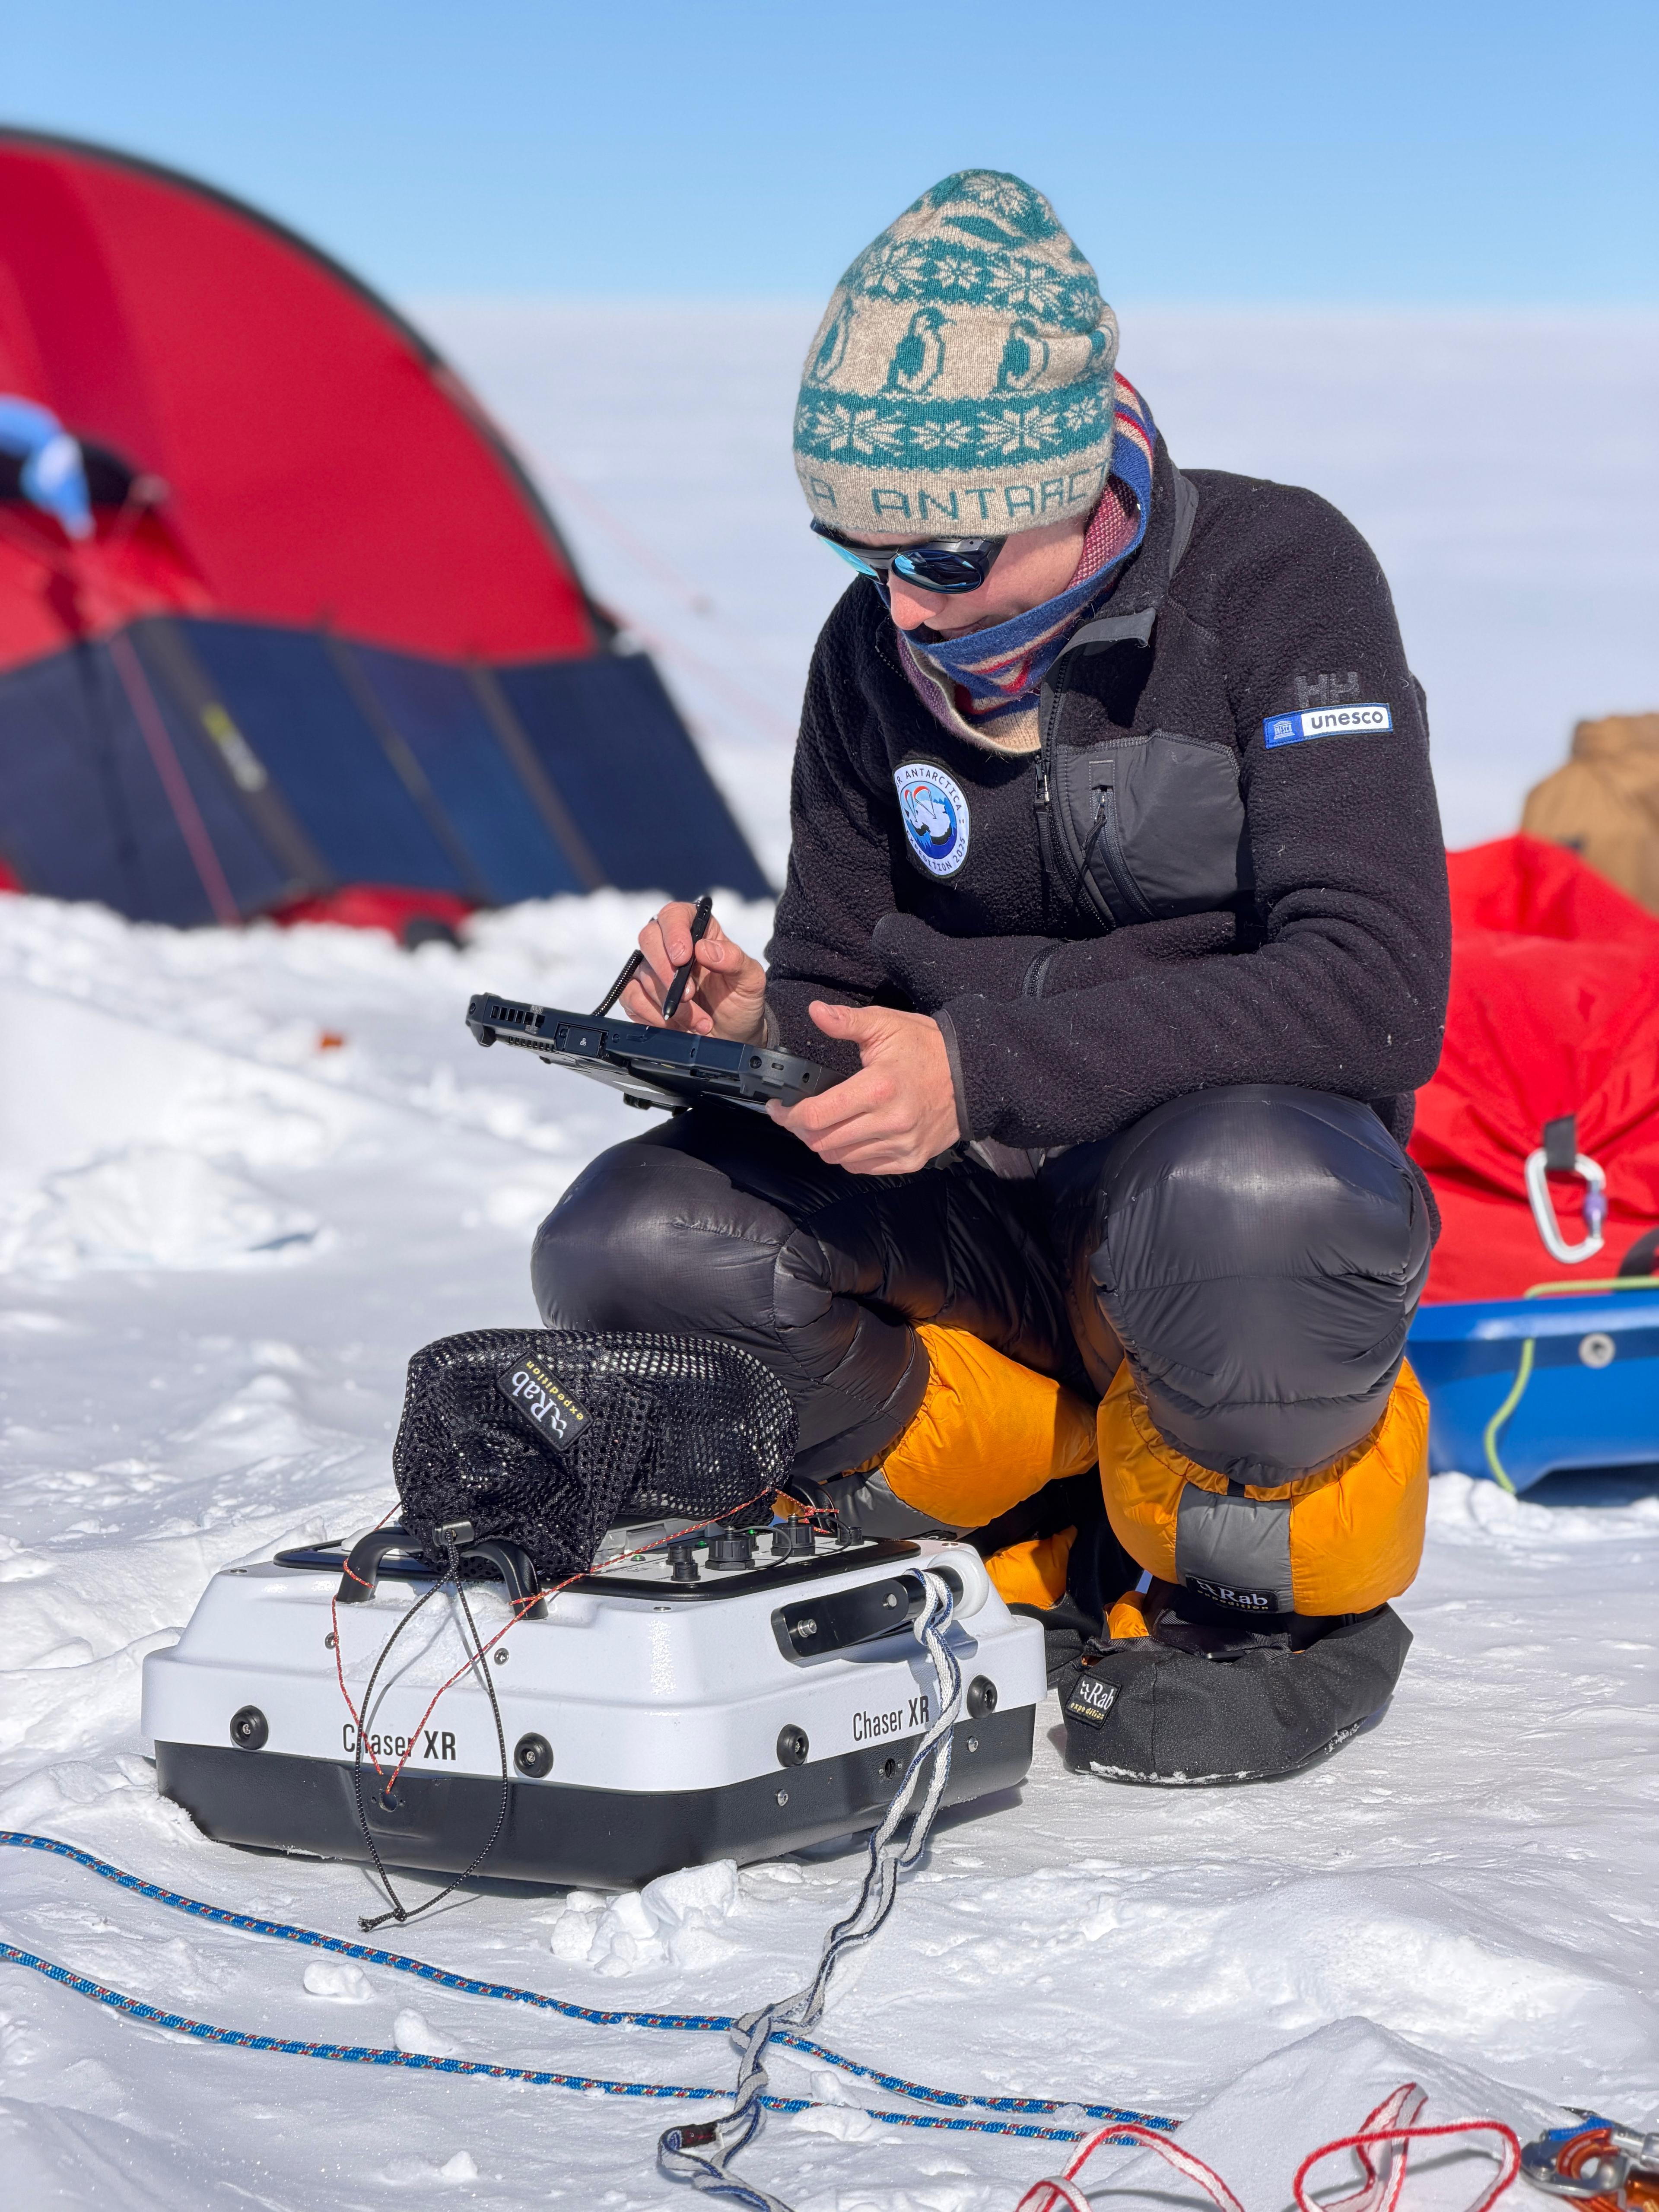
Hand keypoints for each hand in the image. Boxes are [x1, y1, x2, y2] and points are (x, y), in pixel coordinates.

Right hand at [620, 902, 768, 1040]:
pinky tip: (674, 1025)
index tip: (683, 958)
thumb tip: (705, 948)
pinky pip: (632, 997)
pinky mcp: (640, 994)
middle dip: (666, 970)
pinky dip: (652, 1014)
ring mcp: (653, 970)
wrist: (732, 1035)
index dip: (674, 932)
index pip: (674, 915)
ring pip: (643, 974)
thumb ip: (734, 960)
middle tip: (688, 995)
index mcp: (698, 931)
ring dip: (669, 1002)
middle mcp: (670, 945)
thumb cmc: (740, 1000)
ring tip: (698, 1020)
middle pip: (649, 938)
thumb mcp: (750, 980)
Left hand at [769, 1001, 958, 1173]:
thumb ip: (847, 1021)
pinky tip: (851, 1136)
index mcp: (878, 1088)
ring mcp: (901, 1145)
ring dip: (825, 1144)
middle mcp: (890, 1122)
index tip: (779, 1108)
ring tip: (825, 1125)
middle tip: (798, 1117)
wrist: (973, 1075)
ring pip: (840, 1158)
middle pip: (823, 1142)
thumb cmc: (926, 1047)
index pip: (817, 1116)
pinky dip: (850, 1155)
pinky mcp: (911, 1159)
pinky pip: (864, 1167)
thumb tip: (815, 1011)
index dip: (789, 1116)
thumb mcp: (886, 1025)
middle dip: (802, 1131)